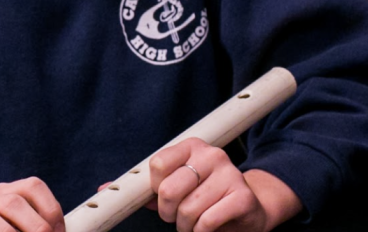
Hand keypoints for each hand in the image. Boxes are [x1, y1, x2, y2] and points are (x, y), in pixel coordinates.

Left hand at [148, 138, 300, 231]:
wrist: (247, 208)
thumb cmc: (207, 196)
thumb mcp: (180, 186)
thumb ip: (155, 187)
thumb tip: (123, 192)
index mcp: (192, 147)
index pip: (158, 164)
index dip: (155, 187)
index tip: (162, 196)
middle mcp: (212, 155)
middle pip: (169, 189)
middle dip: (167, 212)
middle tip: (174, 217)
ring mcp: (230, 174)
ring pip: (188, 209)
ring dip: (185, 225)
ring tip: (191, 224)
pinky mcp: (243, 197)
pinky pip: (207, 221)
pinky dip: (200, 231)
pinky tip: (205, 229)